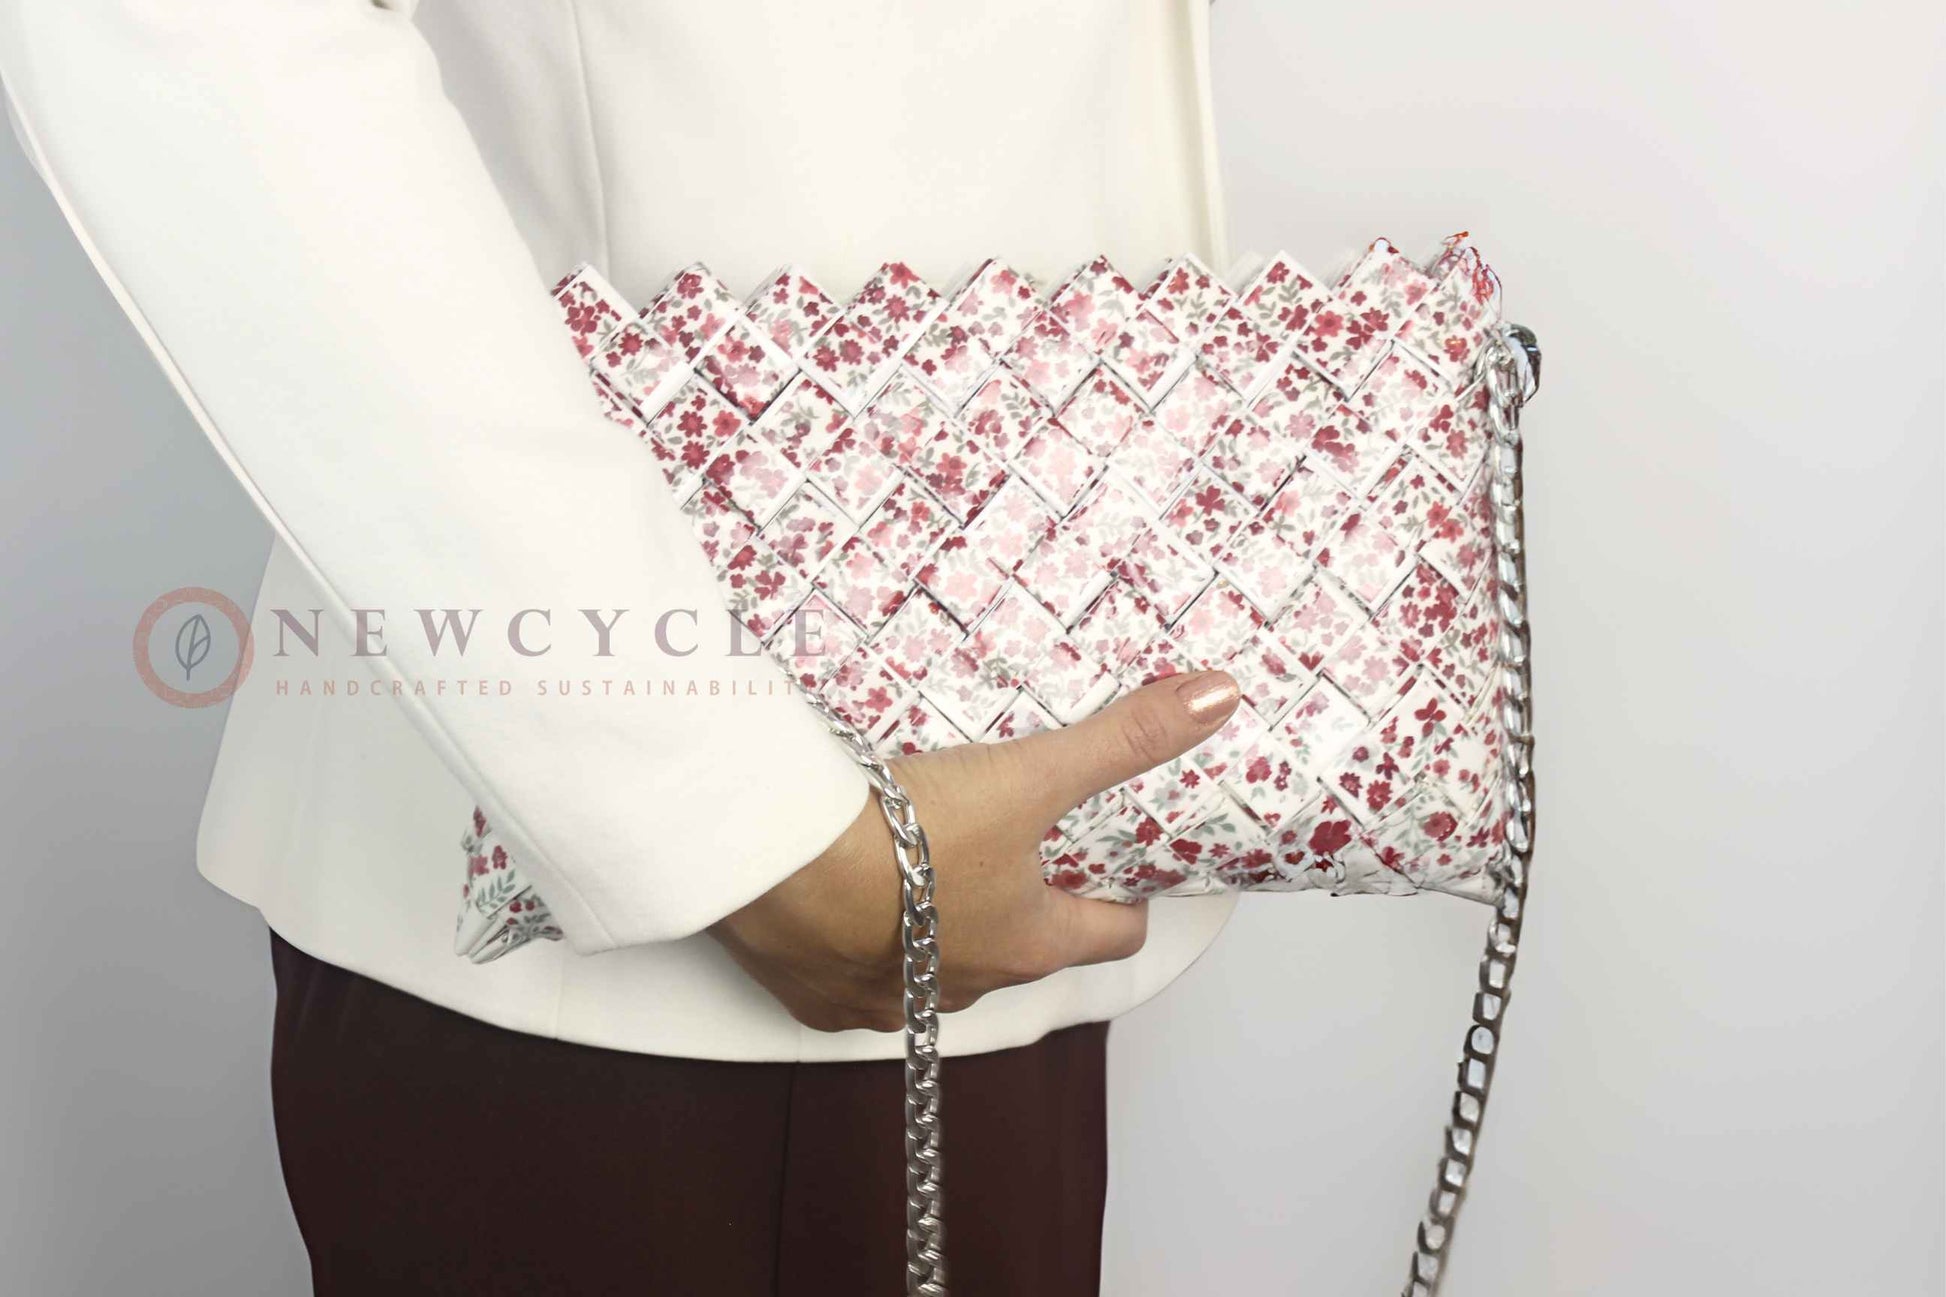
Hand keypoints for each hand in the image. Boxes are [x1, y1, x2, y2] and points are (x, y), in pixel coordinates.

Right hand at [709, 671, 1241, 1031]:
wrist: (774, 866)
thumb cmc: (903, 832)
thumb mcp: (1027, 775)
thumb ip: (1122, 739)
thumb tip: (1218, 699)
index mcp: (1028, 943)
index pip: (1111, 935)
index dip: (1125, 898)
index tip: (1123, 863)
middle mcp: (966, 986)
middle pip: (1025, 949)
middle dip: (1031, 902)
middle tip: (1023, 841)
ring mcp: (889, 1001)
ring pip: (940, 966)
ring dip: (945, 924)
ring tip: (931, 858)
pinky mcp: (818, 998)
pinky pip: (858, 976)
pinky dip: (864, 941)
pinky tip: (847, 895)